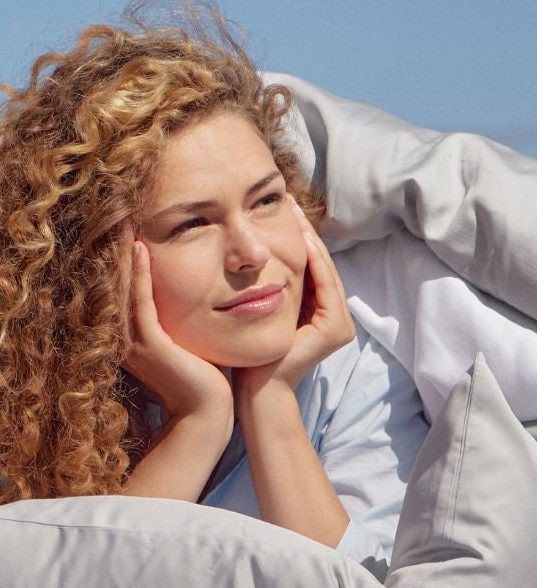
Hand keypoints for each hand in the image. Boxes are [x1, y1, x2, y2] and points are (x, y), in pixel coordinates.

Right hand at [122, 230, 233, 425]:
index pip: (119, 284)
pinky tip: (141, 248)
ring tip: (123, 220)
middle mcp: (123, 334)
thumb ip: (174, 316)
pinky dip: (139, 273)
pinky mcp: (149, 343)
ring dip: (121, 251)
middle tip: (114, 210)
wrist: (206, 416)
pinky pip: (140, 300)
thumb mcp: (182, 339)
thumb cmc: (202, 379)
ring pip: (123, 285)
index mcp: (129, 333)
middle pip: (113, 280)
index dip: (117, 253)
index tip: (122, 222)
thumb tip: (184, 287)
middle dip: (113, 245)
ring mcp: (132, 339)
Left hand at [233, 205, 354, 399]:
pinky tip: (303, 241)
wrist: (254, 386)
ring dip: (312, 241)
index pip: (309, 265)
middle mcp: (334, 317)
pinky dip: (316, 264)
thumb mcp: (258, 306)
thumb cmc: (247, 349)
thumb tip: (247, 249)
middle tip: (291, 201)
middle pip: (320, 265)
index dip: (298, 236)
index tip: (281, 207)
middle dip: (306, 232)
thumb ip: (265, 283)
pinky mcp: (335, 331)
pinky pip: (326, 289)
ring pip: (325, 272)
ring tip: (296, 213)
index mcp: (318, 311)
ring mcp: (339, 325)